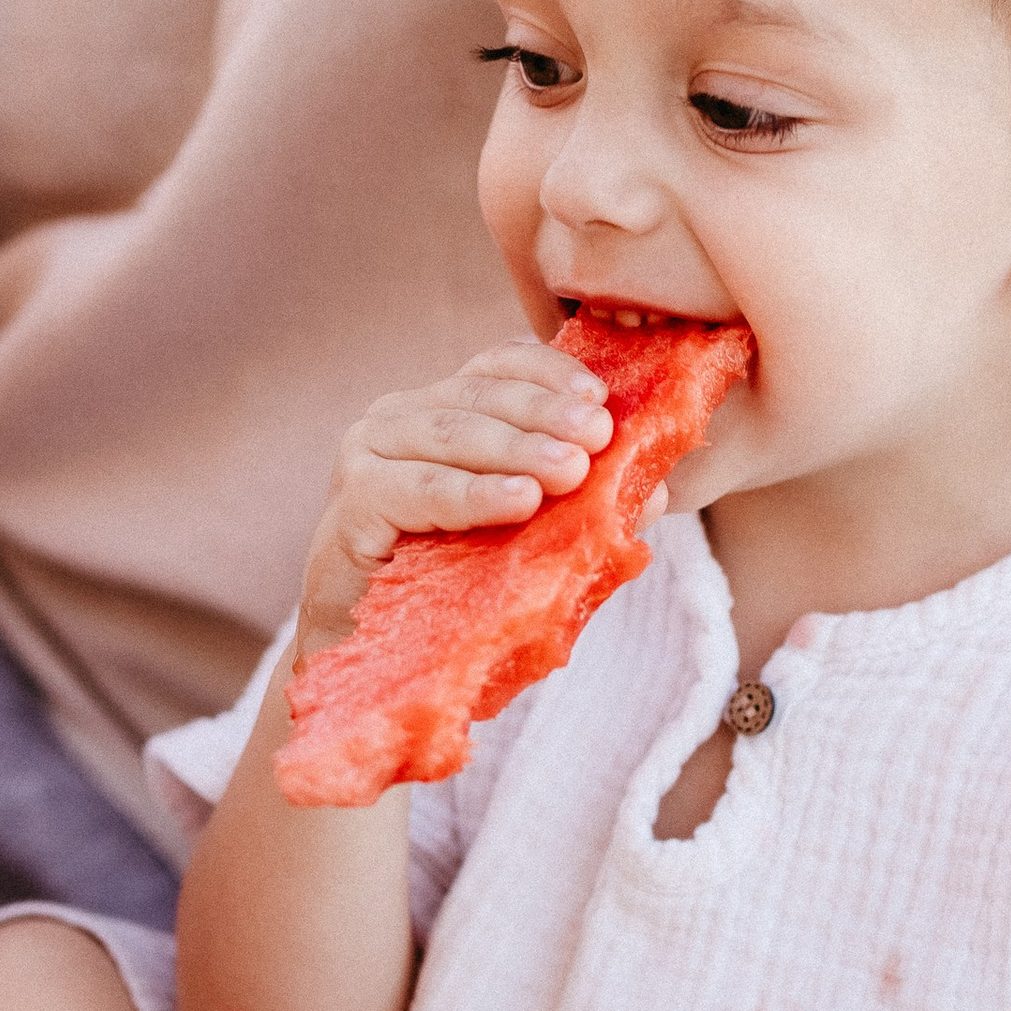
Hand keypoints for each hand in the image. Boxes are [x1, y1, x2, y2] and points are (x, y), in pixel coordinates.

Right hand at [298, 340, 611, 653]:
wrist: (370, 646)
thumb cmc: (448, 580)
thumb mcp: (522, 533)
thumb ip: (580, 504)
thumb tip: (656, 491)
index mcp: (443, 406)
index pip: (498, 364)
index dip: (549, 372)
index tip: (600, 395)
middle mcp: (400, 415)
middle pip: (479, 395)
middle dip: (545, 414)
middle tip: (599, 435)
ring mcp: (369, 451)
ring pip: (451, 434)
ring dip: (517, 449)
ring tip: (571, 469)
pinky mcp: (353, 500)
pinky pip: (420, 489)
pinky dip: (472, 493)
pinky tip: (518, 501)